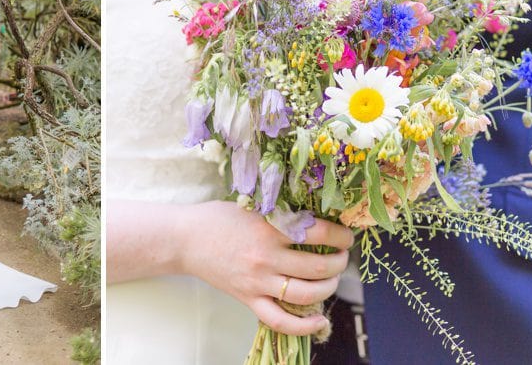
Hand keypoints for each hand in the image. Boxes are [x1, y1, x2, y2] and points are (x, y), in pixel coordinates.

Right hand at [180, 201, 351, 335]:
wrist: (184, 239)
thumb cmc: (217, 218)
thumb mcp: (252, 206)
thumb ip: (280, 214)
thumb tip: (317, 220)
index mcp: (267, 227)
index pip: (318, 233)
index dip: (340, 235)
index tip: (346, 235)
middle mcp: (265, 257)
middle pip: (318, 266)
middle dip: (339, 262)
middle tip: (342, 256)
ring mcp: (257, 281)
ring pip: (306, 293)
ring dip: (329, 287)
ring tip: (333, 278)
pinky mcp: (248, 298)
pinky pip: (280, 320)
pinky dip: (304, 325)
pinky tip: (320, 319)